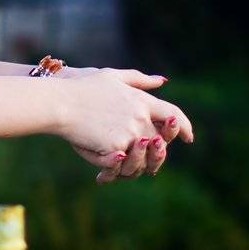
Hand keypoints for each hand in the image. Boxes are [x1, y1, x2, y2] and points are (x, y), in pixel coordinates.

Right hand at [58, 69, 193, 182]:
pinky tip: (102, 172)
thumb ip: (138, 79)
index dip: (184, 127)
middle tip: (143, 157)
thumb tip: (163, 81)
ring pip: (144, 156)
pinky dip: (114, 168)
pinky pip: (123, 163)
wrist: (60, 103)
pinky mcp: (117, 147)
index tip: (188, 137)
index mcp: (142, 100)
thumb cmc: (81, 88)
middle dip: (154, 150)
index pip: (174, 115)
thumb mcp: (111, 76)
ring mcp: (131, 133)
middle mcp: (141, 117)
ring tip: (121, 163)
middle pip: (159, 140)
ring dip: (136, 161)